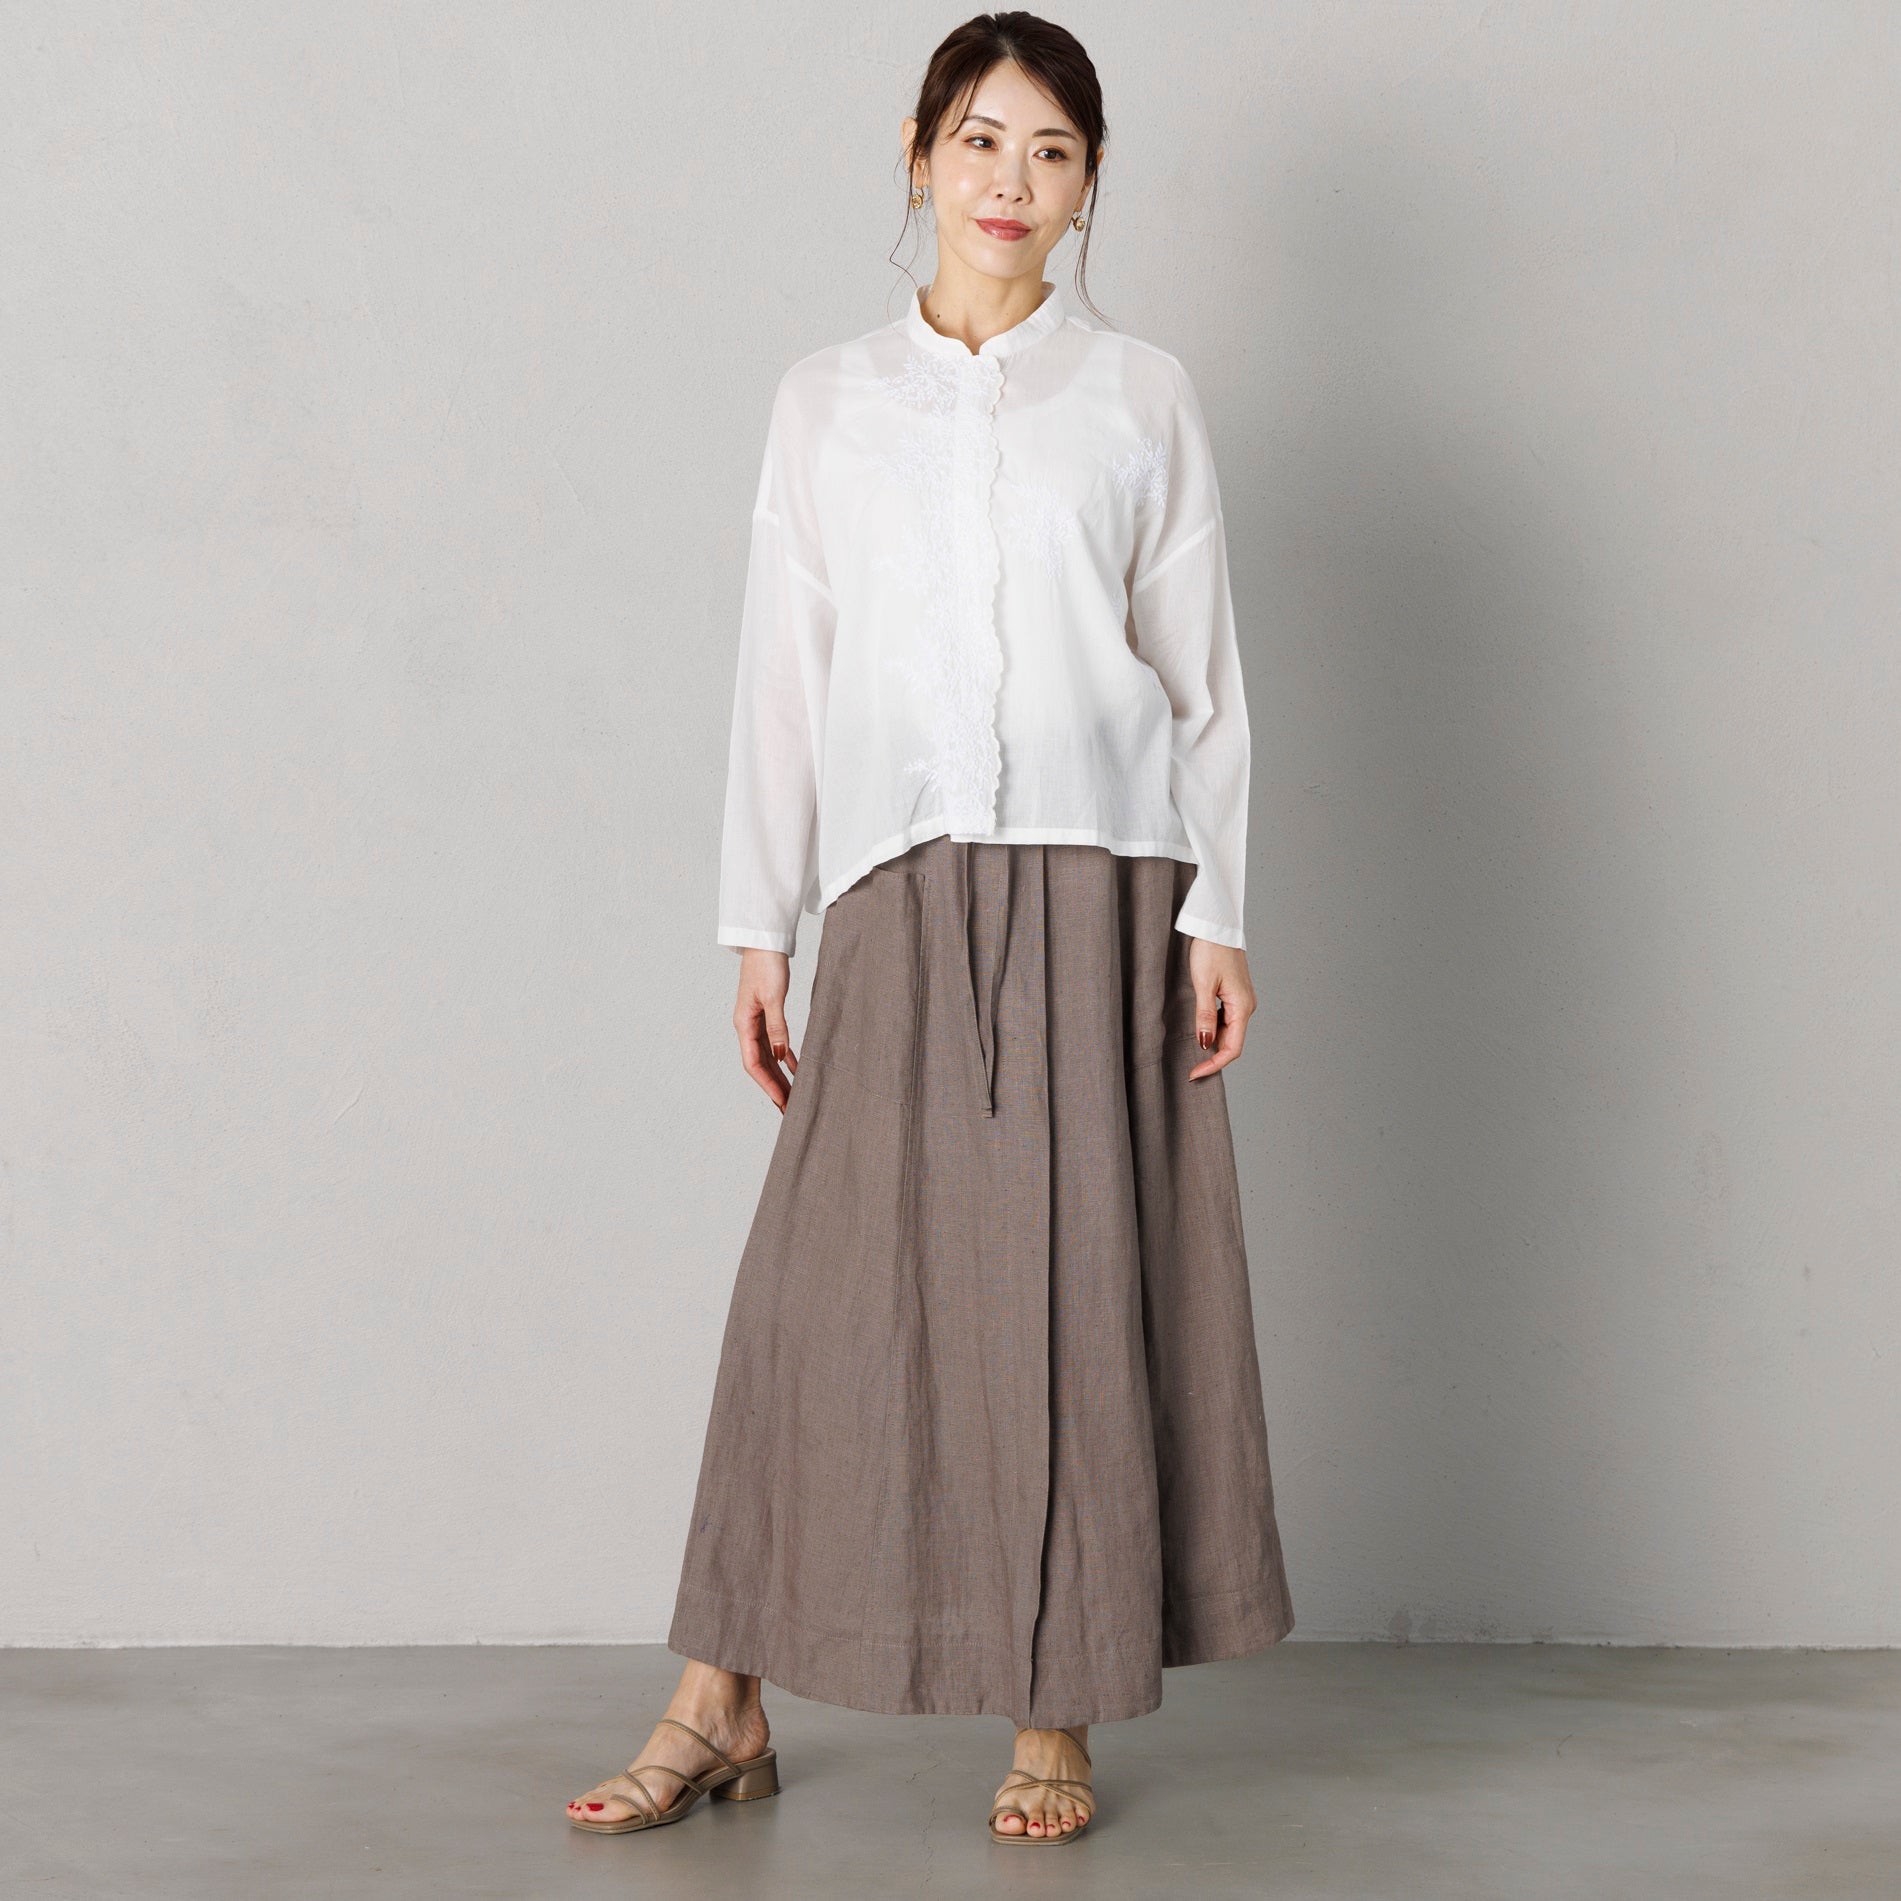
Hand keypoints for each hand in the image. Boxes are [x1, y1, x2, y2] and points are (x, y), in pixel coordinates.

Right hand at [734, 949, 797, 1111]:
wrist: (765, 942)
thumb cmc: (767, 965)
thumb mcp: (774, 997)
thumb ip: (777, 1026)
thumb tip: (781, 1056)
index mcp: (744, 1024)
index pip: (753, 1064)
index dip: (767, 1085)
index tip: (781, 1102)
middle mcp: (747, 1027)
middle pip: (760, 1065)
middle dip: (774, 1087)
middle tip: (790, 1109)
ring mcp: (756, 1022)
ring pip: (768, 1057)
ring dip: (779, 1076)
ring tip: (793, 1095)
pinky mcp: (766, 1015)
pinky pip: (775, 1044)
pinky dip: (785, 1058)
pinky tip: (796, 1069)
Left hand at [1186, 938, 1254, 1079]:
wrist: (1217, 927)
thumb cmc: (1211, 951)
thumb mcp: (1203, 985)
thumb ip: (1204, 1016)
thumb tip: (1205, 1043)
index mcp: (1242, 1007)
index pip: (1233, 1048)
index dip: (1214, 1064)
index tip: (1195, 1074)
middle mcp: (1246, 1007)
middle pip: (1232, 1043)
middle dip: (1213, 1058)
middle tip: (1192, 1070)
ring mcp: (1241, 1001)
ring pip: (1229, 1032)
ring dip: (1213, 1045)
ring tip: (1193, 1055)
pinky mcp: (1234, 994)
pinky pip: (1226, 1020)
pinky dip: (1214, 1030)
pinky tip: (1201, 1031)